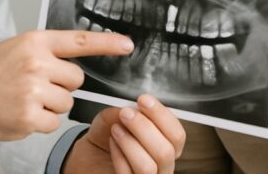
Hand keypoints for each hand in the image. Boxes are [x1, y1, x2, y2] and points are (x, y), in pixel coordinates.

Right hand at [0, 30, 133, 146]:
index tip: (128, 45)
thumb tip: (75, 58)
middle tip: (36, 85)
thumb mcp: (15, 48)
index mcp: (34, 42)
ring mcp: (33, 90)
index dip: (107, 43)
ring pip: (67, 102)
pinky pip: (55, 122)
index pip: (80, 40)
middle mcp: (36, 63)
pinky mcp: (29, 116)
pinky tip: (22, 113)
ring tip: (24, 99)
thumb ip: (44, 50)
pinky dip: (42, 122)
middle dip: (62, 85)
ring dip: (52, 105)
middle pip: (76, 79)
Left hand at [63, 95, 185, 173]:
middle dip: (144, 127)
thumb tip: (130, 107)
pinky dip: (119, 156)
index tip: (144, 100)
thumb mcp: (113, 118)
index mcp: (167, 146)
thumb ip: (122, 111)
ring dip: (130, 143)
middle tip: (126, 113)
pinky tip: (112, 143)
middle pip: (165, 151)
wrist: (90, 156)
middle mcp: (161, 166)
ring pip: (148, 167)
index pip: (177, 135)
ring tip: (116, 128)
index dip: (162, 116)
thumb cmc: (108, 137)